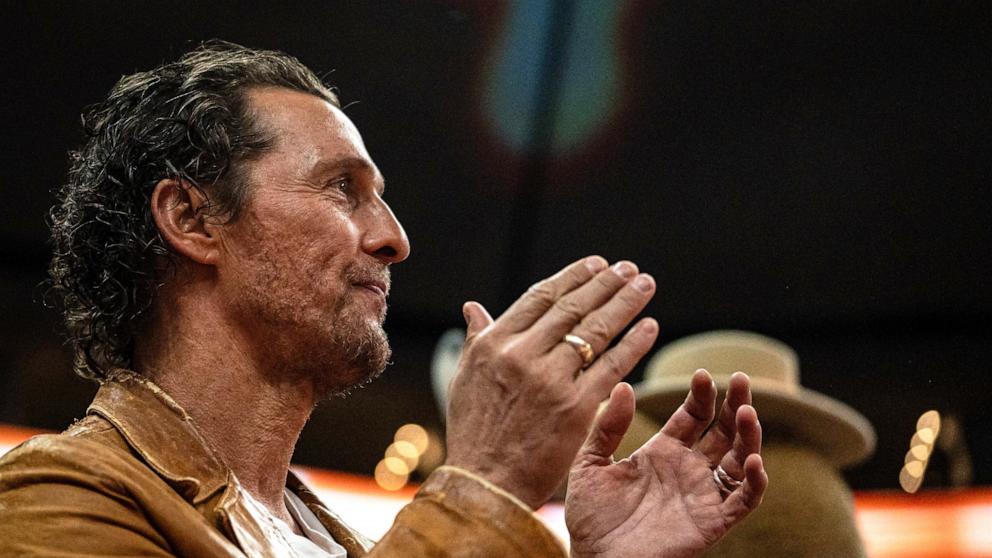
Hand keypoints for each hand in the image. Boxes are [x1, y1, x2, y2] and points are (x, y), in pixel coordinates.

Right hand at [444, 257, 658, 508]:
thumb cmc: (475, 434)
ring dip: (625, 302)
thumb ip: (477, 339)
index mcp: (494, 344)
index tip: (596, 264)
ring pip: (596, 330)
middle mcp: (521, 356)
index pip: (540, 297)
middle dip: (605, 283)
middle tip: (628, 268)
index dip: (572, 277)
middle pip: (573, 307)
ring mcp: (550, 380)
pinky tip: (649, 326)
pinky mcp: (576, 407)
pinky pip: (612, 366)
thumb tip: (474, 307)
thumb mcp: (464, 379)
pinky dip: (634, 343)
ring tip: (644, 284)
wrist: (487, 485)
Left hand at [565, 371, 766, 557]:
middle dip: (734, 404)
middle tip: (740, 378)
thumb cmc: (591, 518)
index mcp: (662, 452)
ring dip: (749, 436)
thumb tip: (624, 385)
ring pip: (740, 460)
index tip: (701, 374)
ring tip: (748, 411)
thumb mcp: (590, 464)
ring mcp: (702, 495)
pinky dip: (755, 482)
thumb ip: (607, 427)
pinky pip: (743, 500)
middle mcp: (687, 470)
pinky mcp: (711, 522)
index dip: (701, 395)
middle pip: (723, 431)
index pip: (693, 416)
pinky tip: (754, 460)